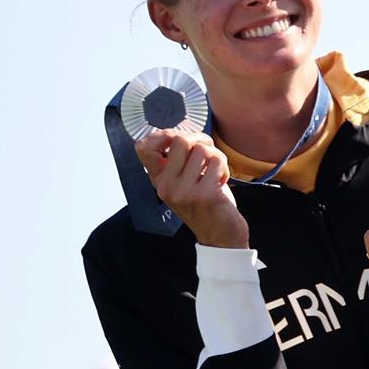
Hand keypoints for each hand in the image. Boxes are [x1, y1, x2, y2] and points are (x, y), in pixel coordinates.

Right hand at [134, 129, 248, 248]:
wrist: (221, 237)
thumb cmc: (206, 203)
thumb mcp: (184, 182)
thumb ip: (178, 160)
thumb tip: (179, 131)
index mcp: (158, 180)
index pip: (143, 147)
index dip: (164, 134)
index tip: (183, 141)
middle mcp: (166, 186)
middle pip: (181, 139)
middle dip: (201, 140)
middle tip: (209, 154)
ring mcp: (184, 192)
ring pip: (203, 149)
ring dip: (216, 157)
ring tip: (216, 172)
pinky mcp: (204, 195)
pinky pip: (217, 162)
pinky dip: (224, 169)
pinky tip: (221, 183)